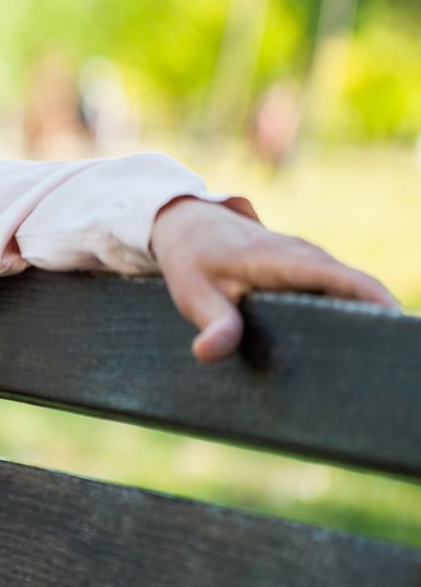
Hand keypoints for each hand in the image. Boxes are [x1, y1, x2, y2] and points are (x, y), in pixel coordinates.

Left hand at [149, 195, 403, 363]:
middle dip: (379, 321)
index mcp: (285, 260)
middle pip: (359, 289)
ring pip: (351, 292)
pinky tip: (352, 351)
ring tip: (381, 363)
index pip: (344, 279)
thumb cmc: (192, 258)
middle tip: (393, 360)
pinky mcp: (307, 272)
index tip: (398, 327)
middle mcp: (307, 258)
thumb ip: (211, 323)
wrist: (188, 223)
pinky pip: (337, 292)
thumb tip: (208, 354)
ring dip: (368, 320)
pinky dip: (350, 314)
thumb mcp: (194, 292)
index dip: (376, 302)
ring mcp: (310, 263)